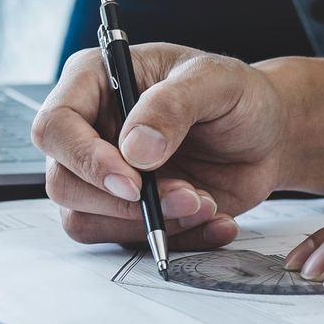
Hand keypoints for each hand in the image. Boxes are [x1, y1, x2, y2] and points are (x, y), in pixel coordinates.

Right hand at [33, 44, 289, 249]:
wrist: (268, 136)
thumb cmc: (236, 95)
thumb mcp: (215, 81)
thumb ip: (172, 105)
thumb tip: (134, 149)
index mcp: (94, 83)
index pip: (55, 126)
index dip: (83, 158)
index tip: (131, 180)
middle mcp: (90, 130)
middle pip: (63, 182)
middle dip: (124, 202)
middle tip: (186, 195)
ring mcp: (105, 175)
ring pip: (86, 220)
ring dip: (148, 223)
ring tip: (204, 202)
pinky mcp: (126, 211)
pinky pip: (124, 242)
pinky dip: (171, 239)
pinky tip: (212, 218)